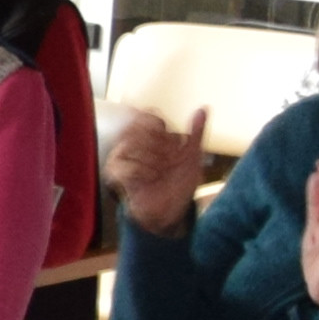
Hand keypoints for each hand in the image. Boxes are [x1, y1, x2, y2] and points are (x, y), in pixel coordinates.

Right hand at [102, 107, 200, 234]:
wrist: (171, 210)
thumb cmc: (178, 181)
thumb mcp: (193, 156)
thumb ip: (197, 132)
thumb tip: (203, 109)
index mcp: (151, 134)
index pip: (151, 118)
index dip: (166, 133)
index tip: (175, 148)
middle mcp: (133, 140)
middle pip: (142, 129)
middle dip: (161, 147)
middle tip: (169, 162)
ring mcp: (122, 154)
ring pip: (133, 144)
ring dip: (153, 159)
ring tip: (161, 171)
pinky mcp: (116, 171)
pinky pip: (127, 164)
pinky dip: (144, 171)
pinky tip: (152, 177)